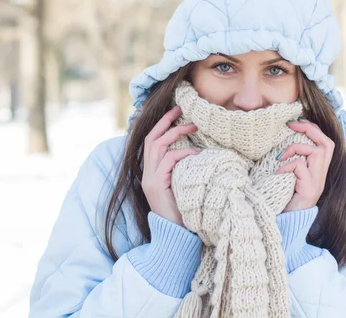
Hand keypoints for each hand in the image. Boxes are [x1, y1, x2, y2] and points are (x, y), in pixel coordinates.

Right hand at [142, 105, 198, 226]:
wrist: (175, 236)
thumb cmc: (184, 212)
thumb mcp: (183, 187)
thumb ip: (183, 171)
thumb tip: (198, 153)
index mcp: (151, 173)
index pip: (151, 142)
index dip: (162, 126)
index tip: (177, 113)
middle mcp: (147, 174)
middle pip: (151, 139)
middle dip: (165, 121)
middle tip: (181, 109)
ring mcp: (150, 180)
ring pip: (157, 146)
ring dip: (175, 133)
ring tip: (192, 126)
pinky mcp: (156, 186)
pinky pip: (167, 162)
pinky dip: (182, 154)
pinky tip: (195, 154)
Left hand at [276, 118, 334, 211]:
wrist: (286, 224)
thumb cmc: (283, 200)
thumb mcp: (287, 177)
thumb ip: (290, 163)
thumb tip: (279, 145)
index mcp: (317, 171)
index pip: (325, 144)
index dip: (313, 130)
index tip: (296, 123)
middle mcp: (321, 176)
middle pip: (327, 144)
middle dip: (310, 129)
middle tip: (291, 125)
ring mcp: (318, 183)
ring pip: (317, 151)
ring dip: (296, 148)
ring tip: (280, 158)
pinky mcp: (310, 190)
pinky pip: (300, 166)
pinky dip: (287, 165)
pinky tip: (278, 173)